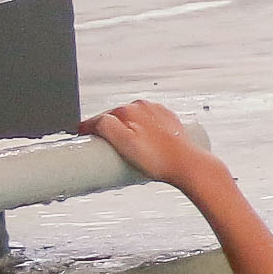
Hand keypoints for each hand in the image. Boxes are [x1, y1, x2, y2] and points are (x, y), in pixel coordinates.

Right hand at [82, 101, 221, 196]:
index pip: (100, 118)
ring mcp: (158, 114)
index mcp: (131, 109)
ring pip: (133, 123)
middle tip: (109, 151)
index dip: (89, 132)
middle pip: (116, 120)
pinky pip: (148, 128)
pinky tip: (144, 148)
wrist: (188, 166)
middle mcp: (145, 107)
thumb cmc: (158, 159)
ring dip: (127, 134)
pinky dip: (142, 135)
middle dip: (109, 134)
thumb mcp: (123, 142)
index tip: (84, 141)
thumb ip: (104, 126)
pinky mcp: (169, 124)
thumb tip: (92, 121)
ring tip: (129, 153)